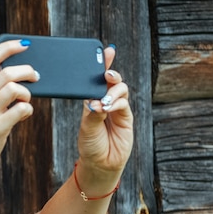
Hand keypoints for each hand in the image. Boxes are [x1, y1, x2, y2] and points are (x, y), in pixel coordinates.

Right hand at [0, 39, 39, 175]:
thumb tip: (18, 77)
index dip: (9, 47)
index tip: (24, 44)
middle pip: (8, 72)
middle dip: (27, 71)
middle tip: (36, 76)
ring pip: (15, 88)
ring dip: (27, 92)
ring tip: (26, 99)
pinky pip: (21, 109)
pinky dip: (27, 109)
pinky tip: (24, 114)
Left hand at [77, 46, 133, 175]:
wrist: (100, 163)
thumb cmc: (90, 144)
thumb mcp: (86, 128)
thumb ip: (92, 113)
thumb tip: (96, 100)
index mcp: (92, 100)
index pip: (97, 79)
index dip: (103, 64)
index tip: (105, 51)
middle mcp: (105, 101)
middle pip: (112, 80)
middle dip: (111, 72)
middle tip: (107, 74)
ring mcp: (117, 109)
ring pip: (120, 90)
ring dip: (113, 92)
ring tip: (104, 101)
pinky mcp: (126, 117)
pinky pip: (124, 104)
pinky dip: (116, 103)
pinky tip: (107, 108)